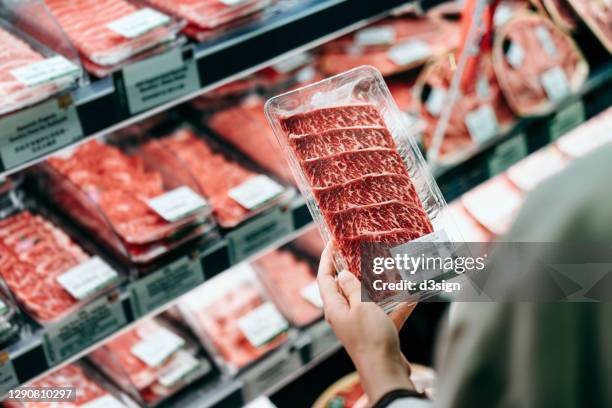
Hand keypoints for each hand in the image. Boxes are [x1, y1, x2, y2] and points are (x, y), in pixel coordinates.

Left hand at [317, 243, 416, 402]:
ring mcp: (361, 324)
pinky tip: (413, 294)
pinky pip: (387, 313)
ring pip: (368, 299)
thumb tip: (343, 274)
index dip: (327, 258)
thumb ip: (353, 288)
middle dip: (354, 269)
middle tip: (362, 251)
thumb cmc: (370, 338)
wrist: (385, 371)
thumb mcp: (361, 306)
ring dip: (379, 285)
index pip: (325, 278)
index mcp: (334, 308)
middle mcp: (344, 315)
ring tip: (389, 268)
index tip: (332, 242)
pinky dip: (399, 305)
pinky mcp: (377, 332)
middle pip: (345, 287)